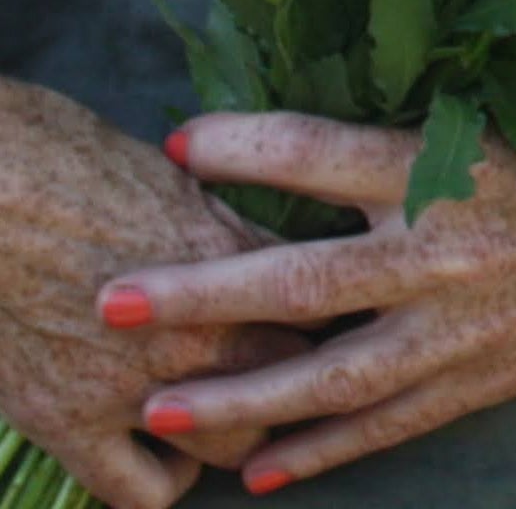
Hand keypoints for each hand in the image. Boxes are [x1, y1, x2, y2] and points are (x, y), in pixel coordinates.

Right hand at [0, 78, 307, 508]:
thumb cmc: (73, 158)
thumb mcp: (177, 176)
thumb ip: (228, 225)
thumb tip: (264, 245)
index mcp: (232, 257)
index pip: (320, 300)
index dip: (325, 306)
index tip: (326, 307)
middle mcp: (199, 329)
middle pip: (293, 375)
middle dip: (297, 368)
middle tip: (286, 362)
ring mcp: (137, 384)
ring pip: (235, 442)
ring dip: (240, 426)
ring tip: (234, 409)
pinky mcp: (71, 424)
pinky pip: (143, 491)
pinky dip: (165, 480)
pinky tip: (166, 452)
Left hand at [105, 89, 515, 490]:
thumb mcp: (512, 116)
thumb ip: (423, 136)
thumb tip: (322, 134)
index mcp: (451, 164)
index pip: (323, 152)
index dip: (248, 144)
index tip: (182, 138)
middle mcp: (444, 250)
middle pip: (297, 277)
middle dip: (200, 294)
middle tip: (116, 303)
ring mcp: (460, 327)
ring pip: (325, 375)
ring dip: (237, 395)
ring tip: (161, 408)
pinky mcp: (481, 378)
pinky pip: (385, 426)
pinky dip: (319, 451)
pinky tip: (259, 471)